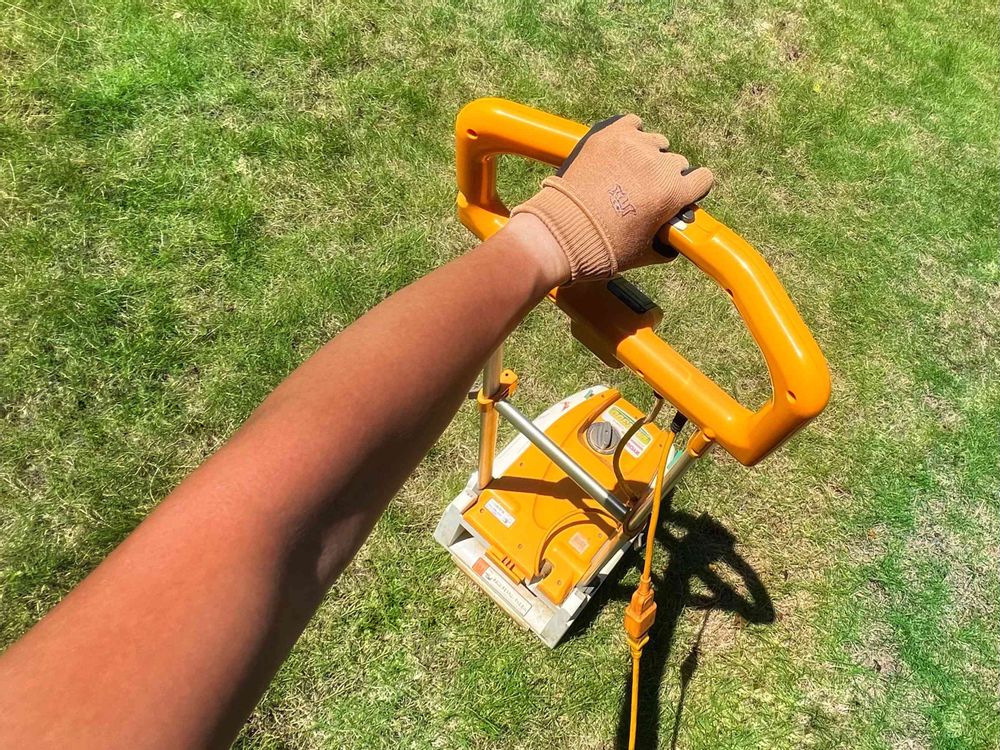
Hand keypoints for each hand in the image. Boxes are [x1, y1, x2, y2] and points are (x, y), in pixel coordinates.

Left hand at [511, 114, 713, 282]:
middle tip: (643, 192)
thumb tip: (672, 240)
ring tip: (626, 173)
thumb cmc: (602, 249)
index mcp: (672, 193)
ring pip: (654, 142)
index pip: (703, 178)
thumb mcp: (643, 254)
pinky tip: (620, 151)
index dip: (692, 189)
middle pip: (676, 162)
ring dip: (647, 155)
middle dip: (665, 176)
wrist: (560, 234)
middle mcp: (657, 164)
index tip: (680, 195)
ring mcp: (632, 145)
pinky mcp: (608, 135)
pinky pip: (631, 123)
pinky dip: (629, 135)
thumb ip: (666, 243)